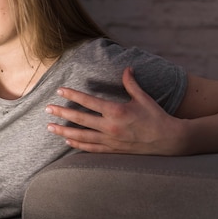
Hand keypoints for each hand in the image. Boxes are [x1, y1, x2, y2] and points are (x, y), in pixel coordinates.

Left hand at [45, 67, 185, 154]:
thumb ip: (131, 83)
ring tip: (49, 127)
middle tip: (47, 109)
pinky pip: (91, 148)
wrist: (170, 140)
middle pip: (79, 119)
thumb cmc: (156, 117)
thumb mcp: (143, 98)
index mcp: (116, 111)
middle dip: (61, 113)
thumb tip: (127, 68)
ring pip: (81, 136)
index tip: (60, 90)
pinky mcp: (113, 150)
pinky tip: (67, 141)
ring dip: (63, 131)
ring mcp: (110, 140)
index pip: (88, 101)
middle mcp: (110, 127)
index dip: (72, 95)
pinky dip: (77, 145)